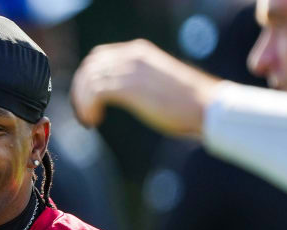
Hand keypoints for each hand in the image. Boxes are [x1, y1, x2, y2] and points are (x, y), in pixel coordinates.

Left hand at [70, 39, 220, 139]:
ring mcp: (130, 70)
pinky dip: (87, 107)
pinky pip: (95, 93)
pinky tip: (94, 121)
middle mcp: (132, 56)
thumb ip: (137, 79)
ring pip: (88, 81)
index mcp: (138, 51)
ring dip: (82, 102)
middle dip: (80, 91)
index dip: (86, 79)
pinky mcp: (130, 87)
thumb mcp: (156, 81)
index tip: (87, 100)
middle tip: (83, 113)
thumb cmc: (186, 101)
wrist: (206, 107)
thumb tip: (119, 91)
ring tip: (89, 120)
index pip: (98, 57)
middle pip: (89, 68)